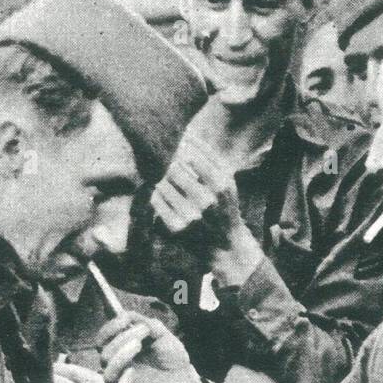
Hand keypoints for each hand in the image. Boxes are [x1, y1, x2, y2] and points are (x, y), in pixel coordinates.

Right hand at [96, 312, 213, 382]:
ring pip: (108, 375)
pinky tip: (133, 373)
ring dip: (120, 357)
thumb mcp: (161, 335)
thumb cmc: (172, 359)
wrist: (187, 382)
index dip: (109, 328)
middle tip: (144, 332)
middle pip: (104, 355)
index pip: (102, 341)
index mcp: (120, 352)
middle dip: (121, 339)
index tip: (126, 319)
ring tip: (138, 345)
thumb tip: (126, 316)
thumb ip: (144, 323)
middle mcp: (118, 369)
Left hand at [152, 134, 263, 285]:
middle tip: (163, 158)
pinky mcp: (176, 228)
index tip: (175, 142)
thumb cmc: (225, 207)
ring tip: (161, 175)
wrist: (226, 246)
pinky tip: (159, 191)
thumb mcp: (227, 182)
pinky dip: (156, 193)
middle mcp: (207, 200)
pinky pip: (157, 201)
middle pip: (175, 167)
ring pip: (163, 182)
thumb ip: (210, 160)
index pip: (194, 154)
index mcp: (222, 184)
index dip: (181, 145)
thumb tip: (186, 135)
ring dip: (160, 177)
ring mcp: (191, 216)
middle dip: (168, 161)